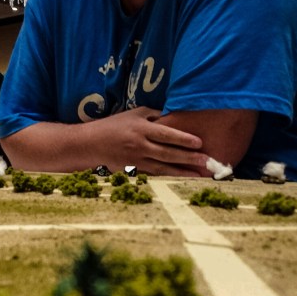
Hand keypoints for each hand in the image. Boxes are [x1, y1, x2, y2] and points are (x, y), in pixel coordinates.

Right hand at [2, 107, 208, 175]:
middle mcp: (139, 145)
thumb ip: (154, 115)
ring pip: (165, 168)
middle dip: (190, 158)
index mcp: (140, 129)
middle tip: (208, 162)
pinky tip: (183, 181)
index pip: (166, 134)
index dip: (183, 138)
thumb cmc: (113, 126)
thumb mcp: (132, 114)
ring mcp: (136, 161)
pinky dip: (170, 178)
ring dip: (184, 172)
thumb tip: (175, 116)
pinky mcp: (134, 172)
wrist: (89, 145)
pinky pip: (156, 176)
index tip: (199, 142)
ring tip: (201, 175)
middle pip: (169, 153)